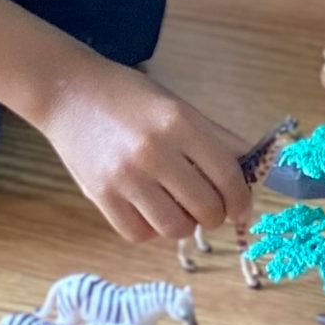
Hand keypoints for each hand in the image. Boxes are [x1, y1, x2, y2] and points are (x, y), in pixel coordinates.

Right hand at [34, 55, 252, 245]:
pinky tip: (149, 210)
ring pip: (175, 228)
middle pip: (205, 208)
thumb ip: (218, 139)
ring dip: (184, 224)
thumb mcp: (178, 107)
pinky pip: (139, 234)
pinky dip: (151, 230)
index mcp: (179, 123)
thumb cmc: (130, 97)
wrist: (68, 91)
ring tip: (177, 207)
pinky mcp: (99, 195)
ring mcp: (124, 176)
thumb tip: (256, 168)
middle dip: (215, 214)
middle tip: (208, 206)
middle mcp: (153, 151)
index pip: (227, 176)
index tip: (242, 208)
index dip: (242, 199)